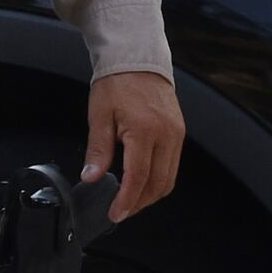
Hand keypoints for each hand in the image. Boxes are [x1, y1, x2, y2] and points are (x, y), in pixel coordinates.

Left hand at [84, 69, 184, 218]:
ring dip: (150, 194)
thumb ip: (97, 150)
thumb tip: (92, 177)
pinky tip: (142, 182)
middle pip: (158, 183)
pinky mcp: (179, 132)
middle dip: (139, 203)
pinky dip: (159, 179)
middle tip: (121, 211)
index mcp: (144, 130)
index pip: (138, 177)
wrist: (137, 58)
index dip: (127, 200)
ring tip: (130, 200)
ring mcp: (177, 133)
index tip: (116, 213)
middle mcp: (166, 134)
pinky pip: (173, 165)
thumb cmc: (117, 82)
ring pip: (169, 178)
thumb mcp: (99, 115)